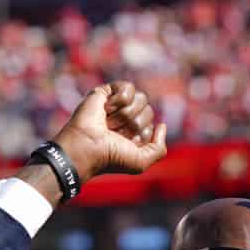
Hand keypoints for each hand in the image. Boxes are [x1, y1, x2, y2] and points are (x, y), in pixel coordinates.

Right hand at [52, 81, 166, 181]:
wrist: (87, 147)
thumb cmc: (111, 157)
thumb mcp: (141, 162)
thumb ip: (159, 148)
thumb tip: (162, 125)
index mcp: (134, 133)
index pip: (151, 125)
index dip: (141, 135)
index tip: (124, 144)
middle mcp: (127, 118)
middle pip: (149, 111)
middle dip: (134, 124)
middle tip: (115, 133)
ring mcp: (117, 105)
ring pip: (141, 99)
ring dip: (126, 114)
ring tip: (109, 123)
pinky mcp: (106, 92)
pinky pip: (128, 88)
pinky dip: (120, 100)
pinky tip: (106, 108)